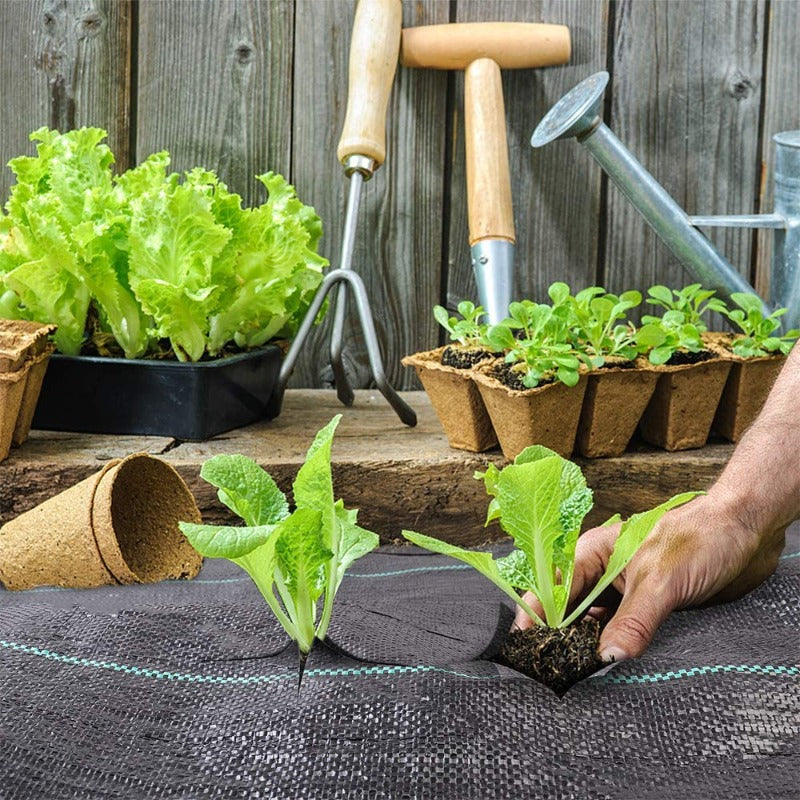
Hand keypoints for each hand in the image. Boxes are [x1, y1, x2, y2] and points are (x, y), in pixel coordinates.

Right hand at [514, 493, 785, 661]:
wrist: (745, 532)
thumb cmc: (699, 539)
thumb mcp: (660, 581)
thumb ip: (633, 620)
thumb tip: (606, 658)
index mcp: (593, 552)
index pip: (554, 588)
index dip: (537, 616)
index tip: (524, 647)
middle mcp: (603, 572)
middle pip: (569, 608)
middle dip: (558, 635)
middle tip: (550, 668)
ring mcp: (624, 590)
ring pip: (594, 622)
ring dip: (586, 645)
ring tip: (574, 674)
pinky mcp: (646, 607)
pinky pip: (620, 631)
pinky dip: (612, 648)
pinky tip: (608, 667)